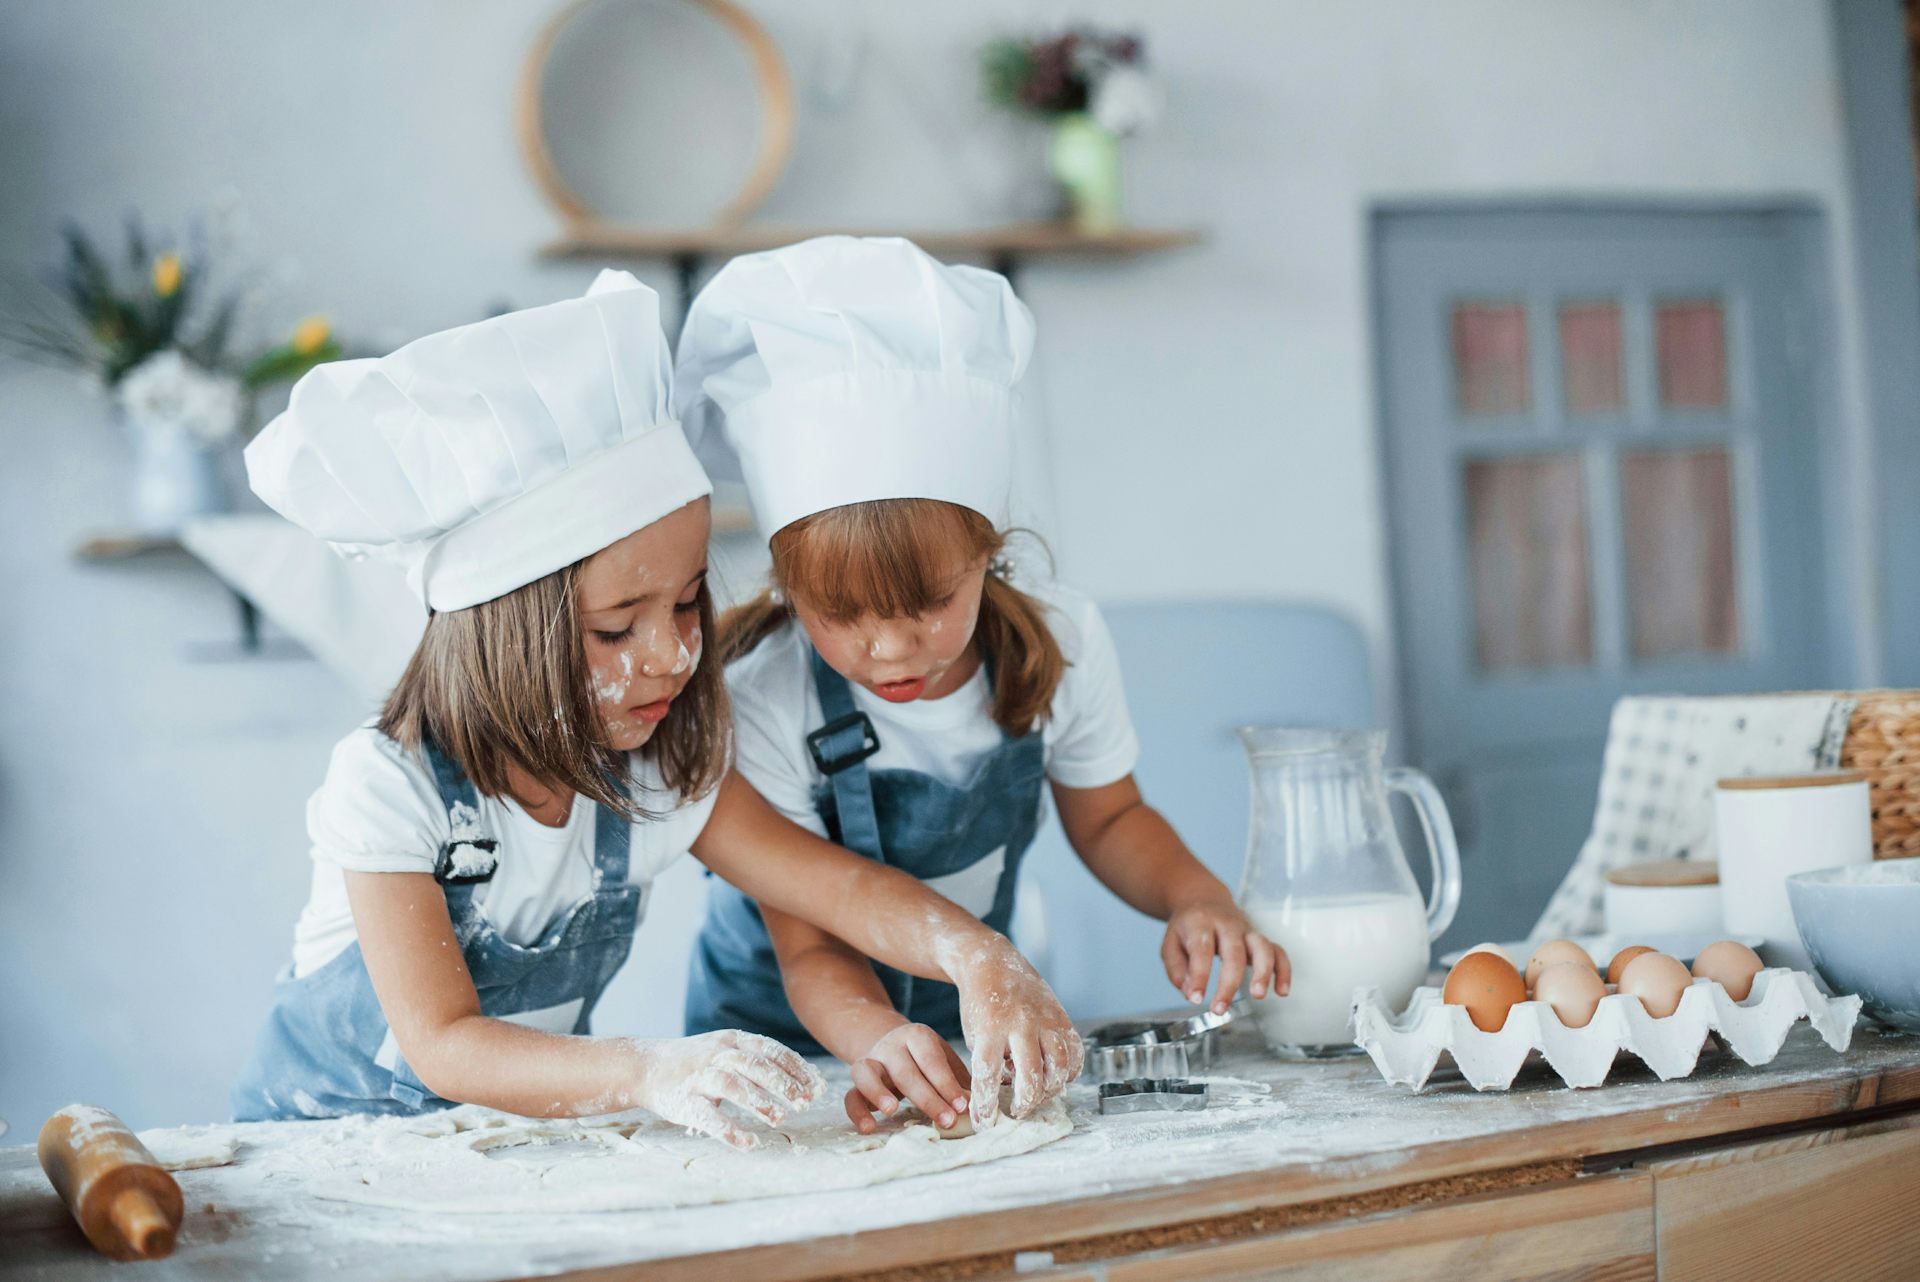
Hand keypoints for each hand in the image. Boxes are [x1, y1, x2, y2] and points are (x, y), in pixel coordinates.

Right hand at [616, 1030, 822, 1149]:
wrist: (643, 1066)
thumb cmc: (695, 1061)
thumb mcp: (726, 1050)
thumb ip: (758, 1062)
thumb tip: (803, 1081)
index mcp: (731, 1040)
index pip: (769, 1049)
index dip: (794, 1067)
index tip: (815, 1084)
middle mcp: (716, 1054)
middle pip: (755, 1064)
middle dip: (783, 1083)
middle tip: (805, 1102)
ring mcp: (698, 1076)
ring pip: (732, 1085)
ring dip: (759, 1102)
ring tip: (780, 1119)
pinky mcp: (683, 1101)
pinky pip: (707, 1116)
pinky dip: (728, 1130)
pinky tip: (748, 1143)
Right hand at [844, 1022, 971, 1134]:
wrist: (891, 1044)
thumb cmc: (927, 1059)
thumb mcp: (945, 1061)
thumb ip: (958, 1082)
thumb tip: (976, 1108)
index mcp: (917, 1036)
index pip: (932, 1059)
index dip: (947, 1084)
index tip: (962, 1106)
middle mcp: (891, 1046)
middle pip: (905, 1071)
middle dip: (928, 1098)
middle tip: (947, 1121)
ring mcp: (870, 1061)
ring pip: (868, 1073)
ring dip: (879, 1092)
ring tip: (892, 1111)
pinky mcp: (856, 1080)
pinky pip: (850, 1094)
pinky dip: (857, 1111)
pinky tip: (868, 1128)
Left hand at [952, 940, 1081, 1127]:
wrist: (992, 963)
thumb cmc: (979, 1005)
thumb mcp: (974, 1034)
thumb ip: (991, 1063)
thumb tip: (1011, 1094)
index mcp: (991, 1027)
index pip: (988, 1074)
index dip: (986, 1104)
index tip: (984, 1123)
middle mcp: (1021, 1023)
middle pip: (1031, 1074)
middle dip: (1025, 1102)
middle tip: (1016, 1111)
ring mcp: (1045, 1019)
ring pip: (1060, 1065)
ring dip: (1050, 1089)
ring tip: (1037, 1097)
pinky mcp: (1062, 1017)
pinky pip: (1075, 1052)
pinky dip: (1069, 1071)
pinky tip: (1057, 1078)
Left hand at [1163, 897, 1287, 1014]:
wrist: (1203, 899)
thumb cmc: (1188, 926)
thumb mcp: (1171, 944)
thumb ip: (1178, 970)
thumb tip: (1191, 993)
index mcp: (1201, 923)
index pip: (1201, 950)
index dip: (1199, 976)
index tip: (1196, 998)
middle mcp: (1227, 925)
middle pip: (1234, 952)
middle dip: (1229, 983)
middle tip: (1220, 1008)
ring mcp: (1247, 930)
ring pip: (1262, 947)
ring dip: (1263, 972)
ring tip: (1258, 995)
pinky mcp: (1260, 938)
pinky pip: (1278, 951)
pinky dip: (1283, 971)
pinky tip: (1282, 991)